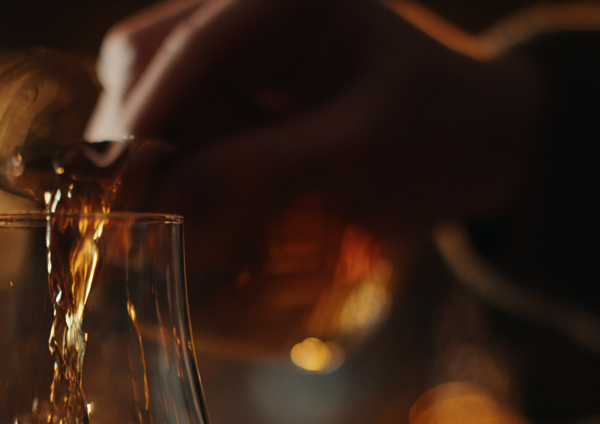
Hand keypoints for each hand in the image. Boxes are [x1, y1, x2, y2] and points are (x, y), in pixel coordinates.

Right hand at [88, 0, 541, 238]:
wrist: (481, 139)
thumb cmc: (439, 132)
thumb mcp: (362, 152)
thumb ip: (265, 170)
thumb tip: (165, 204)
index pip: (189, 52)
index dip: (145, 122)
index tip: (117, 191)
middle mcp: (242, 8)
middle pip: (145, 65)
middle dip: (134, 144)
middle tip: (131, 222)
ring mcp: (229, 47)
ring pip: (146, 94)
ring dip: (146, 161)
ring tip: (156, 226)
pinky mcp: (226, 87)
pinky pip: (172, 121)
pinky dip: (170, 168)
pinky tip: (181, 213)